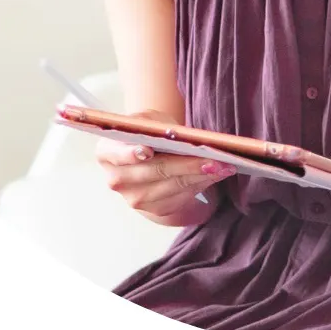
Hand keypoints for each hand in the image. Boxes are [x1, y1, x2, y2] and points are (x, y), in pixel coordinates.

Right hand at [95, 109, 236, 226]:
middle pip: (155, 171)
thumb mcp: (146, 120)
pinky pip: (181, 198)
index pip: (118, 154)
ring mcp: (134, 199)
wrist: (150, 153)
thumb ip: (152, 125)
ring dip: (200, 176)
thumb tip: (174, 136)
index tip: (148, 150)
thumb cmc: (147, 132)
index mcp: (107, 152)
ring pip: (172, 187)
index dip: (131, 154)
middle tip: (213, 158)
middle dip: (186, 164)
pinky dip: (201, 185)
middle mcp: (117, 179)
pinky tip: (217, 174)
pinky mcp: (154, 209)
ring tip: (223, 166)